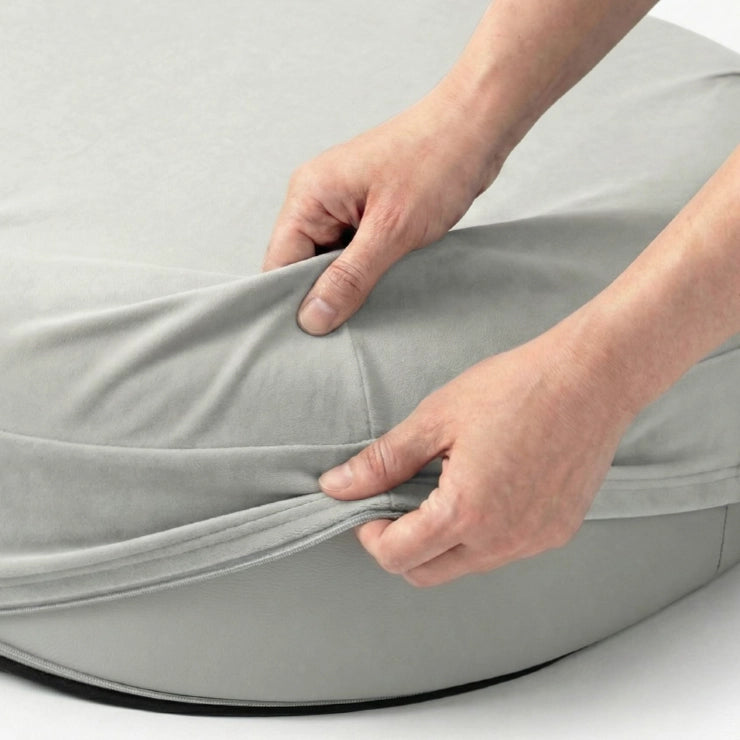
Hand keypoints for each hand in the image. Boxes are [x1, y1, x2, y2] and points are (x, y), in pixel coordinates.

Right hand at [261, 78, 503, 334]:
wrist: (477, 128)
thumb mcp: (391, 231)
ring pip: (331, 263)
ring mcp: (344, 206)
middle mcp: (318, 200)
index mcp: (309, 196)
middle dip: (323, 297)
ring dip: (349, 286)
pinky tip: (384, 288)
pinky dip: (367, 273)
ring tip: (371, 309)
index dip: (291, 302)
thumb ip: (349, 278)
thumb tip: (312, 319)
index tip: (312, 339)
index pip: (279, 263)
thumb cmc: (436, 163)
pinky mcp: (368, 213)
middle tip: (346, 332)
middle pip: (302, 266)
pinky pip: (355, 253)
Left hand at [317, 323, 637, 586]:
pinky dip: (481, 534)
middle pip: (427, 573)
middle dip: (401, 546)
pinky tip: (484, 489)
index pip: (396, 557)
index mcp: (466, 512)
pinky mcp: (558, 532)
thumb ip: (383, 461)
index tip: (367, 505)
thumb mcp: (436, 418)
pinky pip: (504, 551)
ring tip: (442, 488)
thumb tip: (336, 487)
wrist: (592, 378)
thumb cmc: (515, 388)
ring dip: (442, 541)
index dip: (370, 534)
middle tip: (398, 500)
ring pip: (466, 565)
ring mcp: (534, 541)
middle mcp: (503, 540)